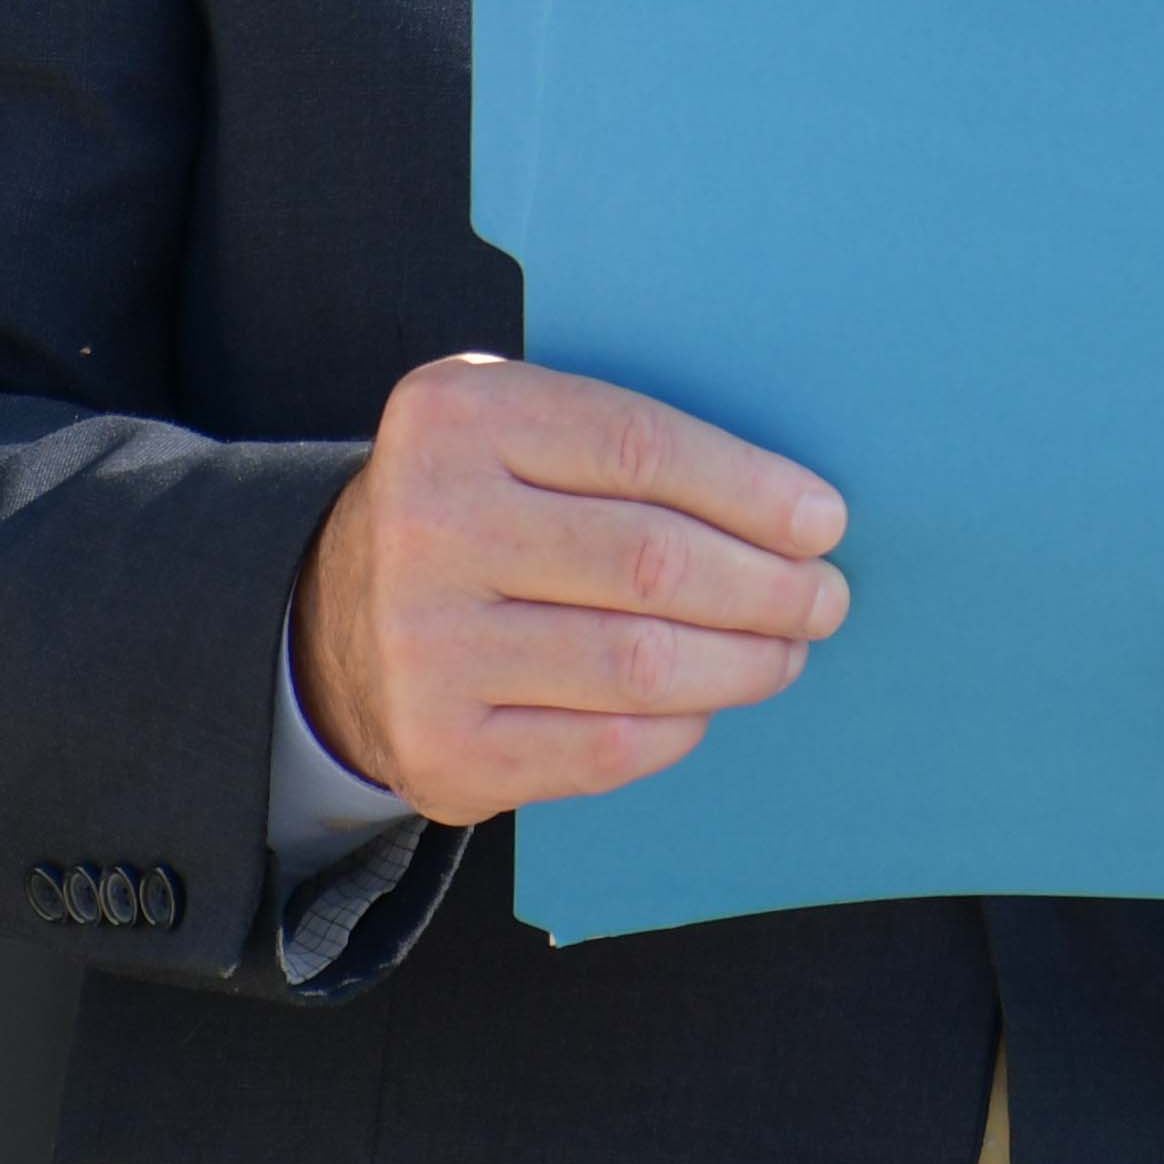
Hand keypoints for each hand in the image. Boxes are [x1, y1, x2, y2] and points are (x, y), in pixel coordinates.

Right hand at [293, 354, 850, 827]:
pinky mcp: (442, 748)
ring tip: (785, 648)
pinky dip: (683, 726)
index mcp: (456, 416)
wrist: (338, 622)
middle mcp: (428, 524)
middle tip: (823, 597)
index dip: (751, 490)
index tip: (824, 521)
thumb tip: (794, 511)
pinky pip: (607, 746)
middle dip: (767, 585)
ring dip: (744, 661)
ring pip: (640, 662)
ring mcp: (425, 646)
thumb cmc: (481, 511)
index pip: (639, 447)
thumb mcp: (518, 433)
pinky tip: (708, 700)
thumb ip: (624, 446)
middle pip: (651, 561)